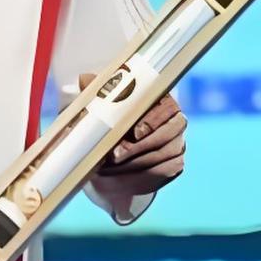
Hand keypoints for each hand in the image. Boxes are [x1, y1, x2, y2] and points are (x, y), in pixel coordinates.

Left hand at [76, 74, 186, 216]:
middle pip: (165, 135)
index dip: (152, 121)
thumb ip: (95, 92)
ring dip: (134, 165)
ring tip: (109, 169)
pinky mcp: (174, 166)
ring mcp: (177, 145)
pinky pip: (161, 175)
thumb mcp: (100, 105)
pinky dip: (138, 179)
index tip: (134, 132)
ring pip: (162, 157)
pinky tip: (118, 180)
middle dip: (137, 148)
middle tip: (114, 155)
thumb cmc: (107, 121)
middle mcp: (175, 122)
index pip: (167, 108)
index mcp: (161, 100)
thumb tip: (83, 79)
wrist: (113, 154)